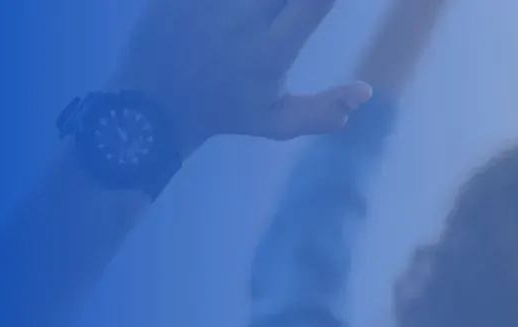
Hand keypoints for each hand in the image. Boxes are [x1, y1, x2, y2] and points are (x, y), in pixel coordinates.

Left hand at [110, 0, 372, 150]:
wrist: (152, 105)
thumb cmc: (224, 111)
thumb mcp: (277, 123)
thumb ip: (324, 112)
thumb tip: (366, 91)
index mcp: (272, 50)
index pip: (315, 3)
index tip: (327, 0)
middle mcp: (243, 19)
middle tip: (288, 8)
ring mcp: (208, 2)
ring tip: (261, 13)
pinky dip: (224, 1)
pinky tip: (227, 10)